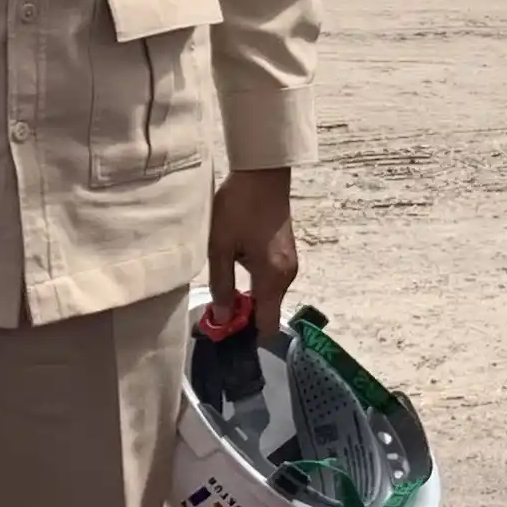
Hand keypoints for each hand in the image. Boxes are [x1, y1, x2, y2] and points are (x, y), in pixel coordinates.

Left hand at [207, 167, 298, 328]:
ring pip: (269, 295)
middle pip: (268, 311)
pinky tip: (236, 269)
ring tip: (223, 287)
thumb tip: (223, 317)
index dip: (247, 334)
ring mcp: (289, 263)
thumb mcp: (221, 247)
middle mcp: (287, 274)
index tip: (225, 332)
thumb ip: (222, 285)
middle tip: (217, 309)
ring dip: (249, 297)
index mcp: (272, 277)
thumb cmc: (239, 206)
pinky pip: (272, 280)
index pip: (267, 325)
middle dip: (245, 315)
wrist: (262, 172)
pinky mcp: (286, 252)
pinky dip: (256, 283)